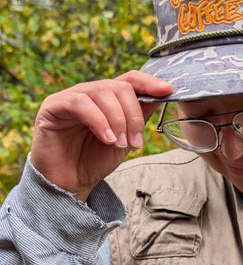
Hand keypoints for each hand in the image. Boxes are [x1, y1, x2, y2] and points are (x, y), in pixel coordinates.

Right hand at [30, 70, 172, 200]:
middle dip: (133, 114)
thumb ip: (141, 116)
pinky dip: (98, 120)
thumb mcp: (127, 138)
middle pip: (119, 86)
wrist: (70, 185)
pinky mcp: (53, 106)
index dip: (150, 82)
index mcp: (108, 97)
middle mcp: (90, 92)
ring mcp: (70, 96)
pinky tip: (106, 138)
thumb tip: (161, 94)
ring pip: (102, 92)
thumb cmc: (95, 160)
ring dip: (117, 119)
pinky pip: (79, 102)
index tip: (167, 90)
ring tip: (120, 143)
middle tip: (135, 141)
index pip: (130, 79)